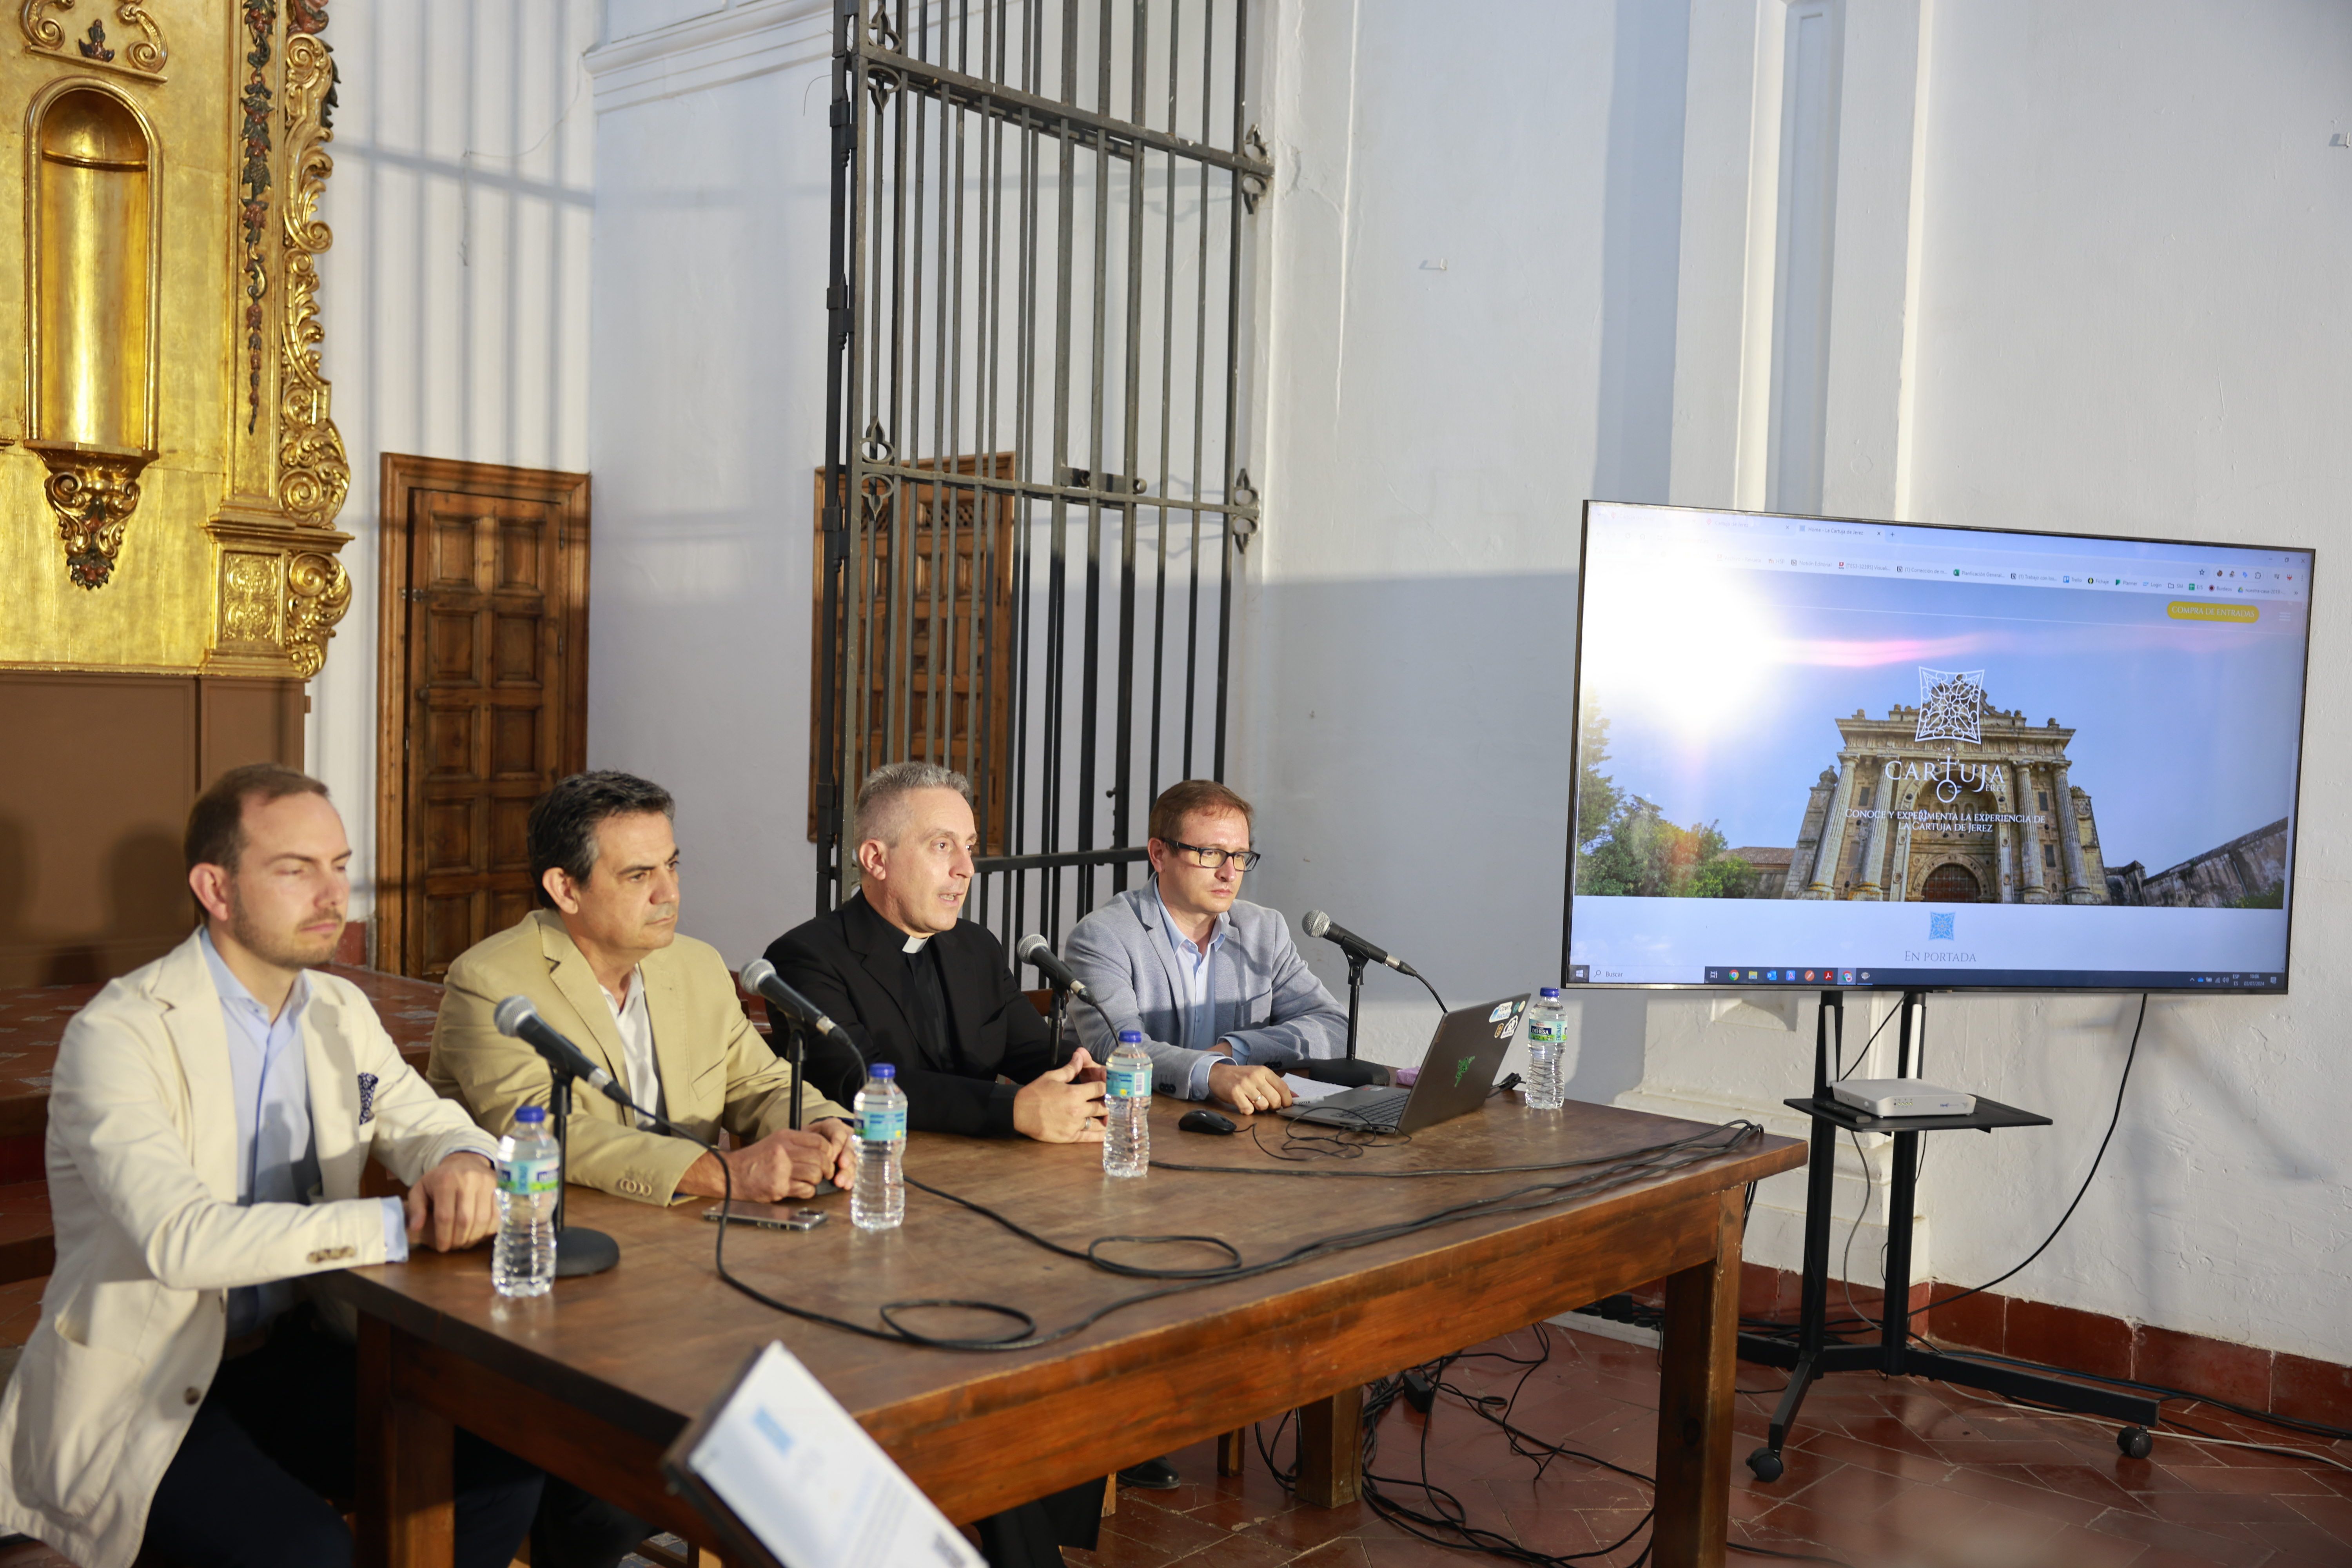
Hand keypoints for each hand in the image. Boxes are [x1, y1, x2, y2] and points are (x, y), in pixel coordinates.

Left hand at [405, 1153, 497, 1252]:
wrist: (465, 1160)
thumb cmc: (440, 1179)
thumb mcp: (420, 1189)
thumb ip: (415, 1208)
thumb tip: (415, 1228)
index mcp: (445, 1181)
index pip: (445, 1216)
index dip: (443, 1236)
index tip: (442, 1247)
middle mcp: (468, 1180)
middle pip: (465, 1220)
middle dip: (458, 1239)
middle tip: (453, 1247)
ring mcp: (486, 1184)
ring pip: (482, 1219)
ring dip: (473, 1237)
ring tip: (465, 1243)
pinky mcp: (499, 1188)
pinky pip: (497, 1215)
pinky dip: (488, 1230)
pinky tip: (478, 1234)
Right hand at [680, 1125, 850, 1202]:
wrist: (731, 1173)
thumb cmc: (755, 1158)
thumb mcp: (775, 1141)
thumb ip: (797, 1143)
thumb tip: (824, 1150)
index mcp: (785, 1137)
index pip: (819, 1141)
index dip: (829, 1151)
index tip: (829, 1157)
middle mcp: (784, 1151)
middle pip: (820, 1158)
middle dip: (827, 1167)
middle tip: (825, 1172)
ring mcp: (781, 1170)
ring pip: (815, 1174)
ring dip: (817, 1180)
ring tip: (810, 1180)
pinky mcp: (779, 1187)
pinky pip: (806, 1190)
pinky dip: (808, 1191)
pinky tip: (801, 1188)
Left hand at [811, 1117, 856, 1186]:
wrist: (806, 1147)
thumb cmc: (804, 1140)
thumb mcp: (804, 1135)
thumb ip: (808, 1141)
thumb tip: (812, 1155)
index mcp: (833, 1126)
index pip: (838, 1133)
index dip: (837, 1145)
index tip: (831, 1157)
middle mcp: (845, 1136)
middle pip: (849, 1146)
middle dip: (846, 1158)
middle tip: (842, 1167)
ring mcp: (849, 1150)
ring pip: (853, 1159)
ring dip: (848, 1171)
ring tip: (841, 1182)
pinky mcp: (850, 1162)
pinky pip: (853, 1169)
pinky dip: (850, 1178)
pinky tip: (847, 1185)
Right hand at [1013, 1050, 1107, 1142]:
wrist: (1018, 1113)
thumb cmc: (1034, 1093)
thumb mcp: (1051, 1077)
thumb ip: (1070, 1068)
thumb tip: (1080, 1055)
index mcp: (1075, 1093)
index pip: (1100, 1088)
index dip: (1107, 1086)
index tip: (1110, 1086)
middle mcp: (1078, 1110)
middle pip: (1102, 1106)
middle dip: (1108, 1103)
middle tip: (1113, 1102)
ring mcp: (1074, 1125)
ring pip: (1098, 1122)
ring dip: (1106, 1119)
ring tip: (1112, 1116)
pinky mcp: (1069, 1137)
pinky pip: (1090, 1137)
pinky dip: (1100, 1135)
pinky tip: (1107, 1133)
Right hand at [1207, 1061, 1293, 1114]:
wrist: (1218, 1074)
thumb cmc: (1241, 1077)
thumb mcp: (1259, 1076)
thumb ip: (1276, 1085)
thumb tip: (1295, 1097)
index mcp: (1264, 1071)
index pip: (1283, 1087)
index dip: (1287, 1100)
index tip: (1286, 1105)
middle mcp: (1255, 1076)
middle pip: (1275, 1099)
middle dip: (1273, 1106)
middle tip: (1267, 1105)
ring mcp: (1244, 1084)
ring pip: (1262, 1106)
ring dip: (1259, 1109)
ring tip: (1253, 1102)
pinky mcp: (1234, 1093)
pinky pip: (1248, 1110)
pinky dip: (1247, 1110)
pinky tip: (1244, 1103)